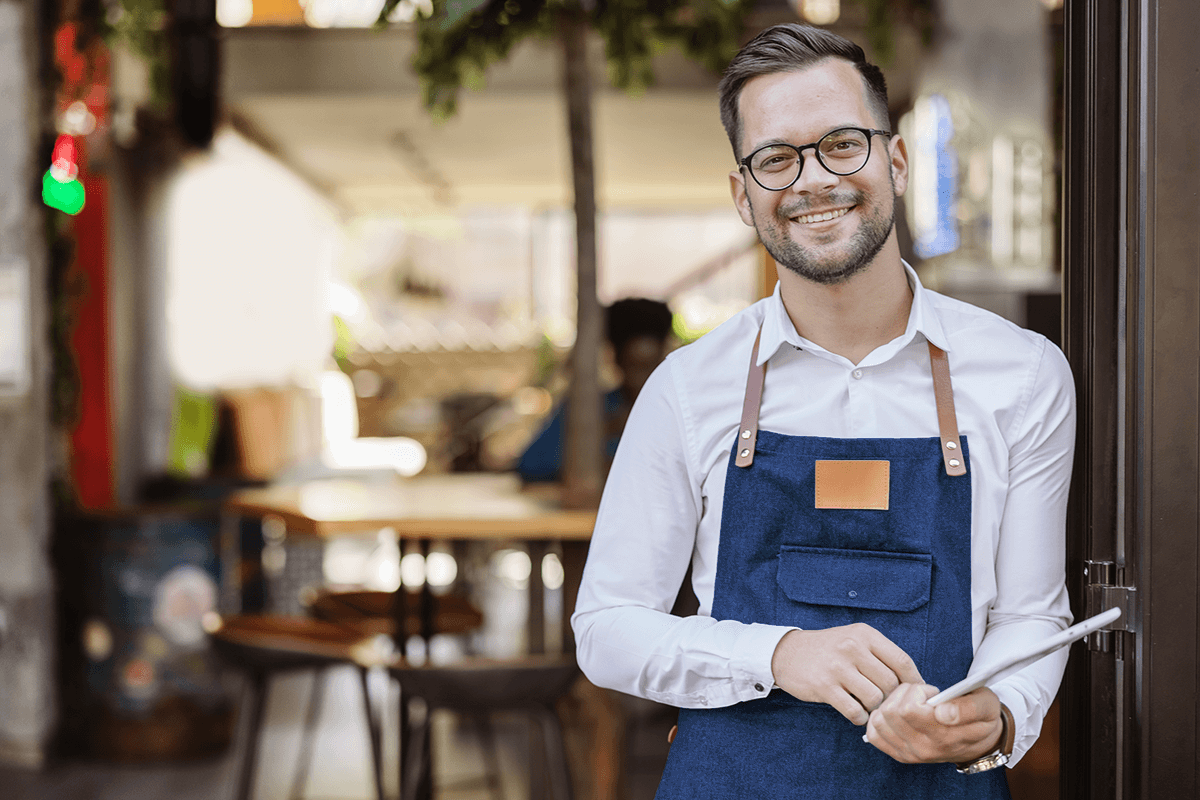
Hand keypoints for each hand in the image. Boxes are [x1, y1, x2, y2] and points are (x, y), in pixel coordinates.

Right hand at [770, 624, 922, 725]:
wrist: (787, 653)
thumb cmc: (829, 649)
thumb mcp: (854, 640)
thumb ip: (881, 656)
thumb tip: (913, 683)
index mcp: (864, 634)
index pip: (902, 661)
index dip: (914, 681)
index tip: (918, 694)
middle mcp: (852, 647)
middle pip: (890, 683)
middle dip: (892, 698)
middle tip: (887, 703)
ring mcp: (837, 667)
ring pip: (874, 698)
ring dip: (875, 708)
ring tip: (868, 706)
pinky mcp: (824, 686)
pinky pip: (854, 711)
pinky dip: (860, 718)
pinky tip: (855, 712)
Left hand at [864, 684, 1003, 763]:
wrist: (979, 741)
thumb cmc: (981, 718)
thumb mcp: (987, 706)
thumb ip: (969, 708)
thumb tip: (942, 712)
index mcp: (944, 737)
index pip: (910, 709)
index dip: (918, 691)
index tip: (933, 692)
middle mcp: (924, 749)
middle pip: (891, 712)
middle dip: (904, 694)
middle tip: (922, 695)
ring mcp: (910, 754)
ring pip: (879, 720)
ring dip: (891, 704)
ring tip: (912, 703)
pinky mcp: (899, 754)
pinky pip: (874, 734)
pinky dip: (880, 719)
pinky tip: (897, 714)